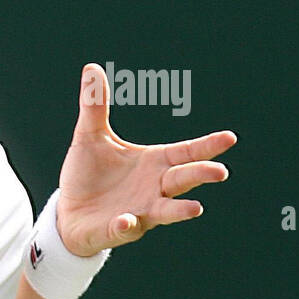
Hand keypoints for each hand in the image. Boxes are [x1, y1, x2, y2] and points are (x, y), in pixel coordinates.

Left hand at [56, 64, 236, 256]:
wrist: (68, 212)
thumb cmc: (87, 174)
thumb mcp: (89, 136)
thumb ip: (95, 106)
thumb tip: (91, 69)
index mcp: (154, 163)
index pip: (186, 153)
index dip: (206, 146)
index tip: (229, 137)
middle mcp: (154, 188)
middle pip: (183, 180)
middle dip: (200, 175)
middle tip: (219, 172)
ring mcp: (140, 211)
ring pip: (165, 210)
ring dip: (179, 210)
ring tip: (194, 209)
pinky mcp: (117, 229)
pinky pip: (125, 228)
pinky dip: (127, 224)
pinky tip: (126, 220)